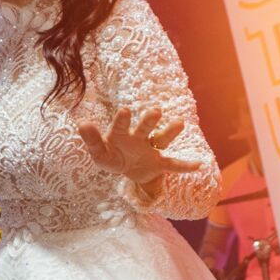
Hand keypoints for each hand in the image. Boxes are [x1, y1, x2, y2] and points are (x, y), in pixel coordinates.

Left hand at [77, 105, 200, 186]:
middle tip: (155, 111)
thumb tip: (82, 123)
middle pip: (144, 128)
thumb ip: (92, 140)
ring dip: (169, 132)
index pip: (121, 126)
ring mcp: (150, 149)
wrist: (127, 169)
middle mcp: (138, 138)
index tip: (125, 110)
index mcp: (121, 134)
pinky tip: (197, 165)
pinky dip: (185, 166)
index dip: (122, 120)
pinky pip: (173, 165)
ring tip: (179, 123)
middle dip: (149, 121)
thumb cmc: (111, 156)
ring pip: (161, 139)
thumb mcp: (99, 153)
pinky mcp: (159, 163)